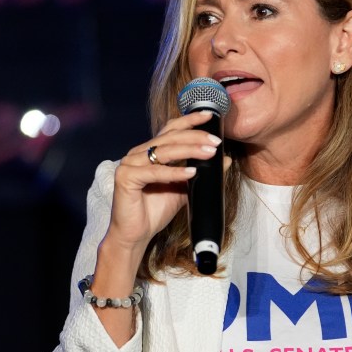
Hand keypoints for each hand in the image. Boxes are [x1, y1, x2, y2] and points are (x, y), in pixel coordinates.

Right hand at [105, 110, 230, 259]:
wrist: (136, 235)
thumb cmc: (156, 211)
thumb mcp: (185, 189)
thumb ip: (201, 173)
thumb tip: (226, 159)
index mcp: (149, 152)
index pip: (170, 130)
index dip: (189, 121)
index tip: (209, 116)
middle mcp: (137, 154)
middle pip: (169, 138)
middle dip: (195, 137)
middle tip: (216, 141)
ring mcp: (129, 164)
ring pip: (164, 152)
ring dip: (189, 151)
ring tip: (210, 153)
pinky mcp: (125, 178)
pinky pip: (154, 172)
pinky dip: (174, 172)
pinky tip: (191, 172)